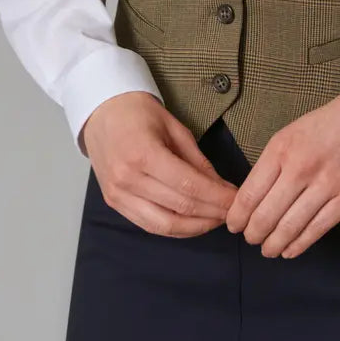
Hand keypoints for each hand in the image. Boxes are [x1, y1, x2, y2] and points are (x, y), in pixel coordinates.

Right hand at [81, 91, 237, 236]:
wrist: (102, 112)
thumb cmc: (139, 114)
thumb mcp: (175, 128)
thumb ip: (198, 160)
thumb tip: (221, 188)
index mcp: (143, 154)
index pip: (189, 186)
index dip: (217, 198)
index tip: (237, 199)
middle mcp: (128, 179)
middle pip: (179, 208)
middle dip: (212, 213)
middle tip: (233, 211)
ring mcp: (118, 194)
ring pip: (164, 225)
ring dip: (195, 227)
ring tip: (216, 220)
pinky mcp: (114, 203)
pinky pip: (148, 225)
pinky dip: (174, 228)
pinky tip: (192, 222)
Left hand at [224, 86, 339, 258]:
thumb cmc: (333, 123)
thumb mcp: (294, 132)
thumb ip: (274, 162)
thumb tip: (254, 197)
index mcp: (281, 149)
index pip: (249, 194)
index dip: (237, 217)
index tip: (233, 225)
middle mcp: (300, 168)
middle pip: (265, 216)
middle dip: (253, 234)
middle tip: (251, 240)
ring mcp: (327, 185)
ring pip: (290, 227)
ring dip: (274, 245)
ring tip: (268, 250)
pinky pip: (317, 229)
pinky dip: (299, 244)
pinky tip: (290, 250)